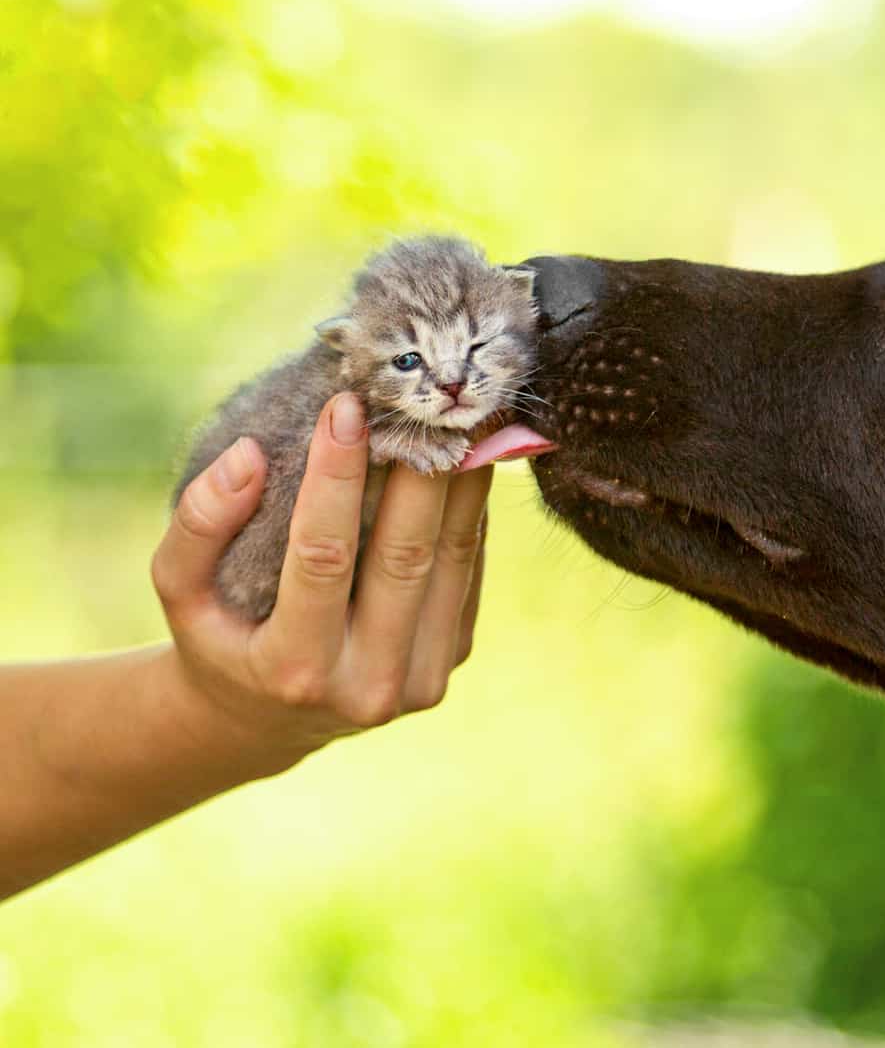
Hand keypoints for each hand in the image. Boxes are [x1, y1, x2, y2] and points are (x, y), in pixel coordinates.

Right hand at [152, 392, 491, 767]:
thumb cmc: (217, 636)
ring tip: (460, 418)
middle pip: (403, 558)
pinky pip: (468, 575)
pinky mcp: (450, 662)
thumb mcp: (179, 589)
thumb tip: (250, 455)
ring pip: (452, 562)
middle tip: (421, 402)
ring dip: (461, 485)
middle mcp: (366, 685)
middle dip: (414, 470)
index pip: (323, 558)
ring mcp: (418, 680)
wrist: (266, 718)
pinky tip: (468, 463)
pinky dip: (470, 515)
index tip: (345, 407)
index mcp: (294, 669)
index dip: (336, 479)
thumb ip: (198, 524)